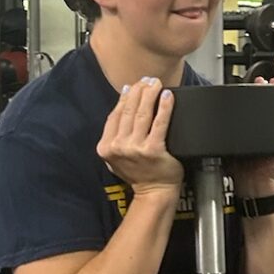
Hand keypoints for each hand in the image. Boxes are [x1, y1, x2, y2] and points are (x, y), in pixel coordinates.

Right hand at [97, 78, 183, 193]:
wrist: (154, 192)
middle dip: (138, 91)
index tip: (133, 86)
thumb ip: (115, 133)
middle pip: (128, 110)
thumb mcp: (116, 155)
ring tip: (156, 83)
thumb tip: (124, 102)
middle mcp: (118, 146)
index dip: (124, 97)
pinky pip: (159, 123)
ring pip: (142, 113)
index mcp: (106, 146)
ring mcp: (135, 148)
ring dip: (150, 94)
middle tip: (147, 81)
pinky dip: (164, 107)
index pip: (115, 114)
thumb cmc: (139, 173)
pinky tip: (167, 96)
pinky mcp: (153, 149)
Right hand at [229, 84, 273, 196]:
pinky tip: (236, 104)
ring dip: (248, 98)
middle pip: (263, 104)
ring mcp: (250, 130)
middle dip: (261, 90)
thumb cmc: (272, 170)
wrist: (253, 183)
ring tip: (249, 86)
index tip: (273, 83)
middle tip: (259, 81)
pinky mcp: (236, 134)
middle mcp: (265, 127)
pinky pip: (236, 120)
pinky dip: (235, 112)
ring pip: (250, 110)